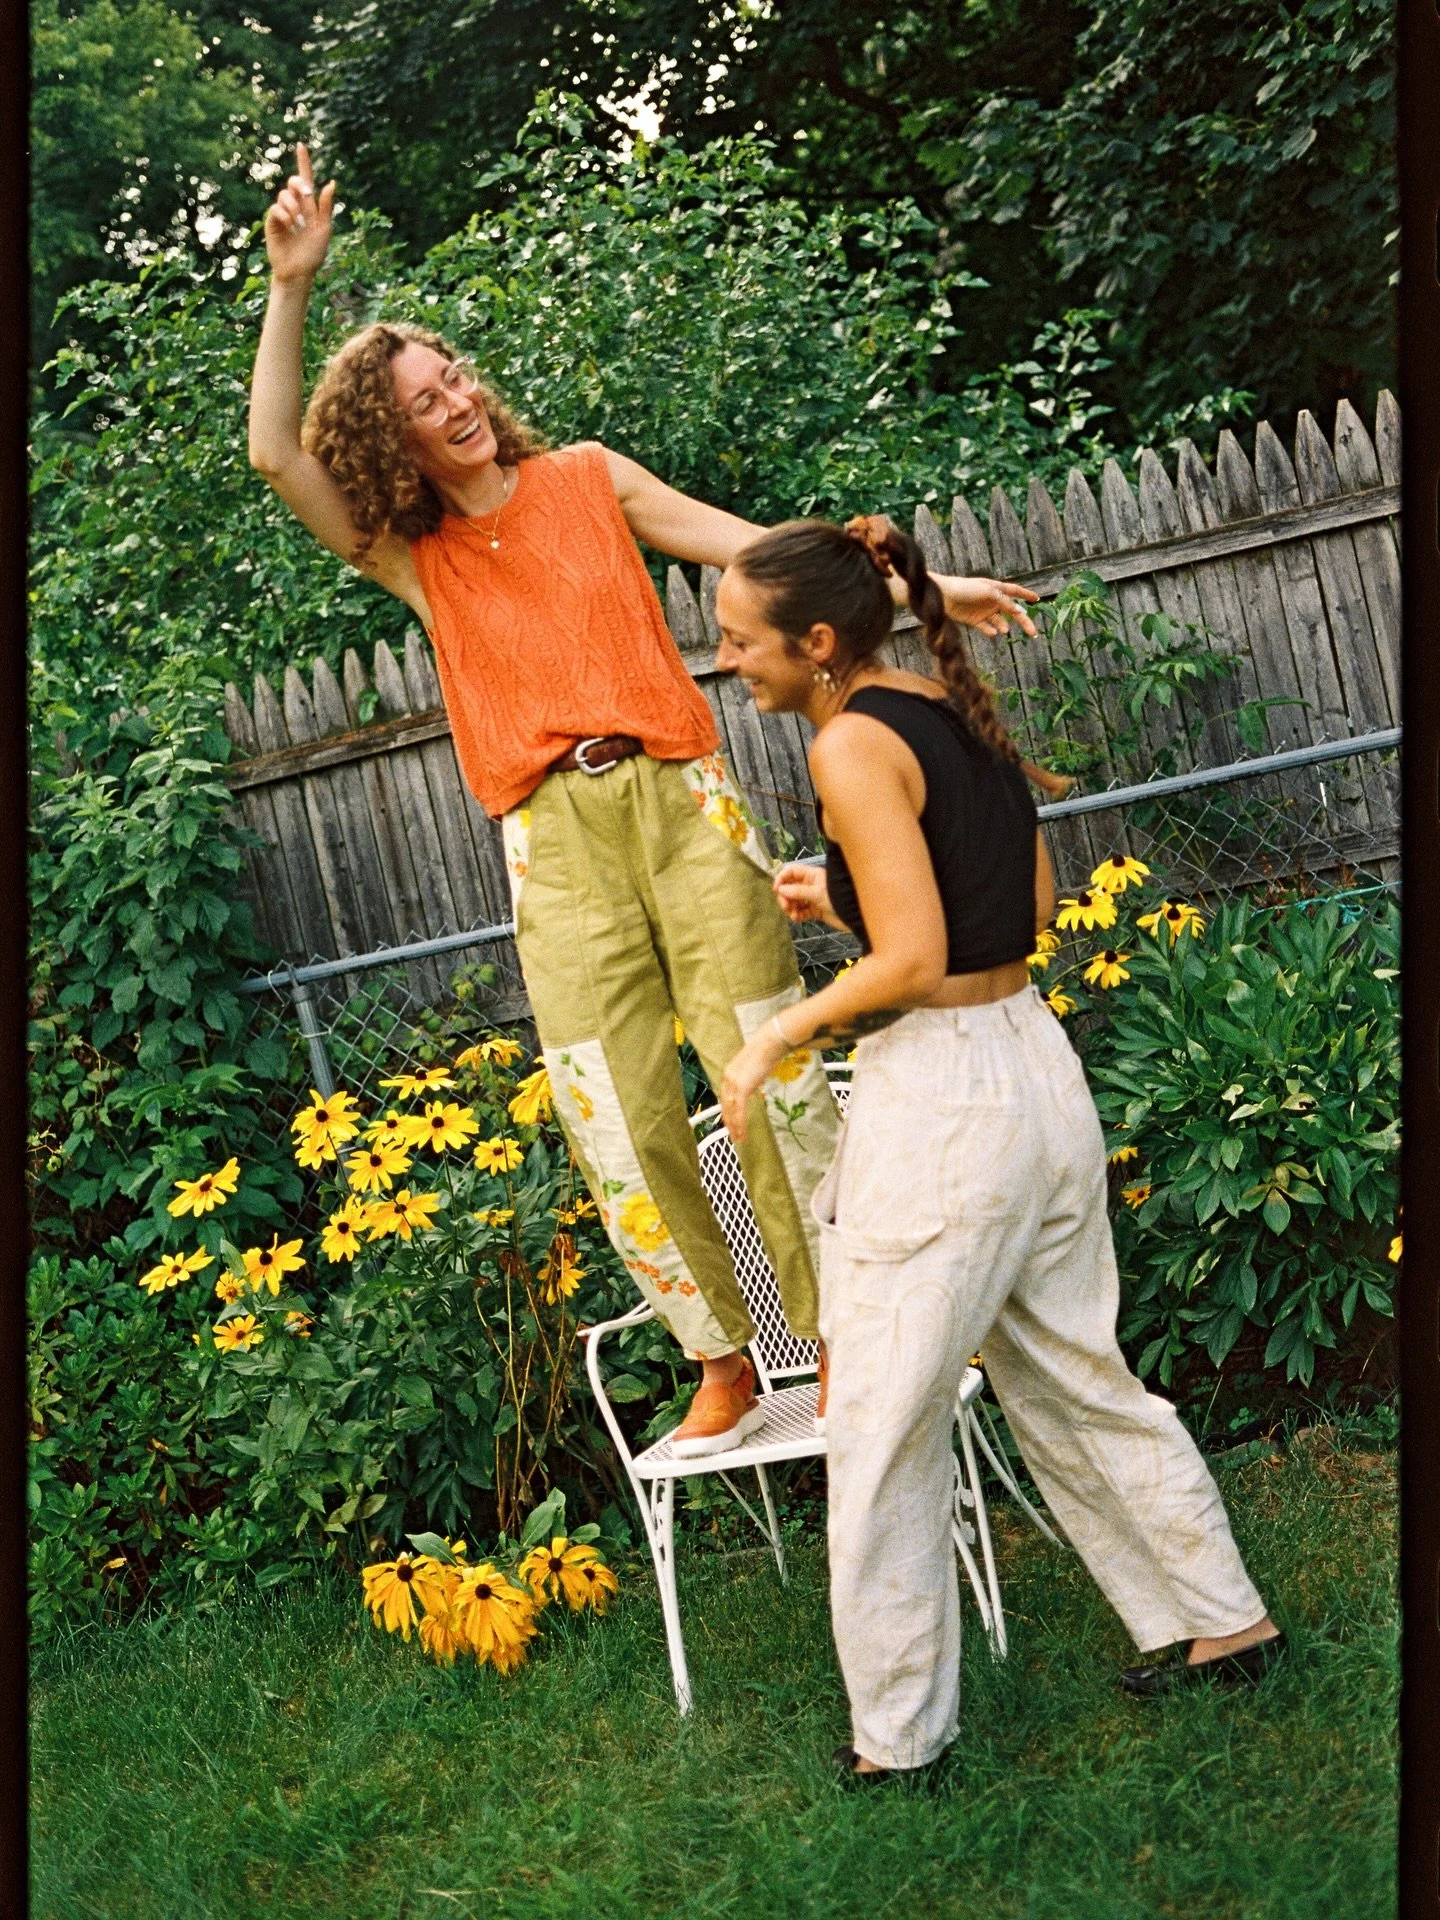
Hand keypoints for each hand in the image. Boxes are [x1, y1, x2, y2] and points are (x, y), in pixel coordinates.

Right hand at [265, 143, 335, 285]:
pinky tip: (290, 226)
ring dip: (293, 207)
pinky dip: (284, 215)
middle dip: (299, 184)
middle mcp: (295, 207)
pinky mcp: (272, 222)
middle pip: (294, 182)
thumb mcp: (324, 229)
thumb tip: (331, 183)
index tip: (301, 145)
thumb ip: (326, 207)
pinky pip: (276, 208)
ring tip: (298, 225)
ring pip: (284, 195)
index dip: (303, 162)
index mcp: (310, 207)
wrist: (299, 272)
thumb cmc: (313, 254)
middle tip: (307, 196)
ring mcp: (283, 213)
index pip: (306, 180)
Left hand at [720, 1025, 790, 1143]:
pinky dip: (740, 1123)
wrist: (769, 1043)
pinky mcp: (742, 1088)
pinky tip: (743, 1132)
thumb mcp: (754, 1066)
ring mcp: (734, 1084)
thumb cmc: (766, 1050)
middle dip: (729, 1122)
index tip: (730, 1121)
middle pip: (726, 1106)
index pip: (725, 1097)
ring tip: (738, 1138)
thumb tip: (754, 1082)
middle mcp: (728, 1078)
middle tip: (733, 1135)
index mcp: (729, 1073)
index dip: (727, 1111)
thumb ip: (750, 1076)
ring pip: (731, 1111)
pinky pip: (739, 1111)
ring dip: (735, 1127)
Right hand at [773, 862, 833, 924]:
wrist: (854, 915)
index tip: (776, 889)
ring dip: (790, 908)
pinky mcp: (815, 910)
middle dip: (785, 897)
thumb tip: (781, 889)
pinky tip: (798, 919)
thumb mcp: (817, 893)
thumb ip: (798, 891)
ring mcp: (812, 897)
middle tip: (786, 906)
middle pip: (789, 887)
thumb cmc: (839, 898)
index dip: (782, 878)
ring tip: (793, 914)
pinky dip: (797, 915)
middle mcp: (810, 885)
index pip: (791, 871)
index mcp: (811, 875)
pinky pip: (801, 911)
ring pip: (794, 901)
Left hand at [938, 575, 1040, 639]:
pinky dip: (991, 631)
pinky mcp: (974, 621)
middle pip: (1012, 612)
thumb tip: (1020, 611)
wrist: (942, 596)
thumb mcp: (988, 592)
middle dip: (1023, 621)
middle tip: (1033, 633)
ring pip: (1000, 622)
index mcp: (996, 589)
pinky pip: (987, 628)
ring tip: (1004, 630)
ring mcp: (983, 611)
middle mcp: (991, 600)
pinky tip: (994, 633)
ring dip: (1004, 626)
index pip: (1015, 591)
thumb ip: (1004, 601)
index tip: (1037, 599)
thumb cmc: (965, 588)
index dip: (1026, 595)